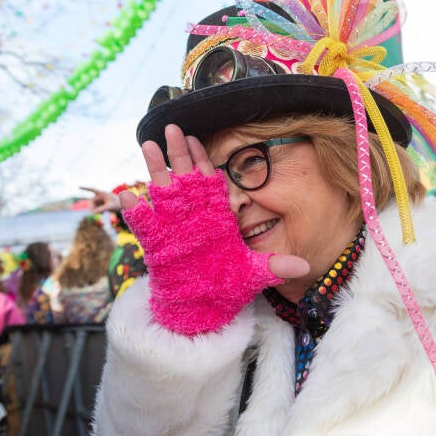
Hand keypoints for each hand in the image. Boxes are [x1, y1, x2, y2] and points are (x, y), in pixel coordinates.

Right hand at [80, 186, 121, 213]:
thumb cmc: (117, 204)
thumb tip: (93, 213)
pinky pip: (95, 208)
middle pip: (91, 201)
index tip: (78, 187)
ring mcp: (99, 200)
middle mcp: (99, 196)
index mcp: (102, 193)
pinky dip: (98, 211)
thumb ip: (101, 209)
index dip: (85, 188)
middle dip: (92, 207)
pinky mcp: (100, 204)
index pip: (92, 190)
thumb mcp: (109, 207)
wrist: (122, 206)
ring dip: (95, 210)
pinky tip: (102, 214)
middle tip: (93, 214)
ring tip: (102, 214)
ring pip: (93, 206)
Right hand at [122, 124, 308, 334]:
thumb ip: (275, 266)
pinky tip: (130, 197)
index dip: (202, 159)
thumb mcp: (254, 274)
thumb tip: (304, 267)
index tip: (197, 138)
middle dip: (178, 153)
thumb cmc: (226, 285)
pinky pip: (146, 226)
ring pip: (162, 193)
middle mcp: (192, 217)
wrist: (202, 309)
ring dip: (155, 169)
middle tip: (172, 127)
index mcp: (214, 217)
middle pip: (184, 178)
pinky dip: (138, 213)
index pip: (209, 182)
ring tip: (148, 145)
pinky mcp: (158, 246)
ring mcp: (173, 229)